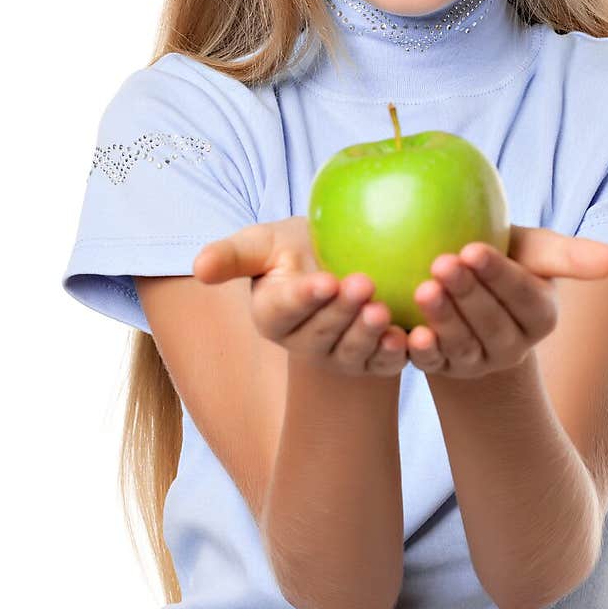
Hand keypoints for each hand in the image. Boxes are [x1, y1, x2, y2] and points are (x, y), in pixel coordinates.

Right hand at [192, 216, 409, 377]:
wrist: (341, 259)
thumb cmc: (294, 250)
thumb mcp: (261, 244)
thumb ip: (232, 256)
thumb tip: (198, 267)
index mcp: (274, 316)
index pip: (286, 311)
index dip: (304, 299)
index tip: (324, 280)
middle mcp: (305, 343)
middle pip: (322, 334)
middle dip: (341, 313)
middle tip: (362, 284)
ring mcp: (341, 355)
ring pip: (353, 352)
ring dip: (368, 335)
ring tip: (382, 311)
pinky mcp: (375, 360)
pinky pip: (385, 363)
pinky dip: (396, 354)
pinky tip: (408, 337)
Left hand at [406, 225, 607, 379]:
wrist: (465, 287)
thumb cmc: (505, 258)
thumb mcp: (535, 252)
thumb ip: (570, 256)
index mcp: (540, 316)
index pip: (523, 298)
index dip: (499, 276)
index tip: (473, 248)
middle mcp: (512, 346)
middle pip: (491, 324)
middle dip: (468, 294)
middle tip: (442, 262)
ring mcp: (476, 361)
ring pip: (462, 345)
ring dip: (444, 320)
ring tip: (424, 289)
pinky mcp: (442, 368)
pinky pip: (432, 365)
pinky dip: (422, 353)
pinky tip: (409, 334)